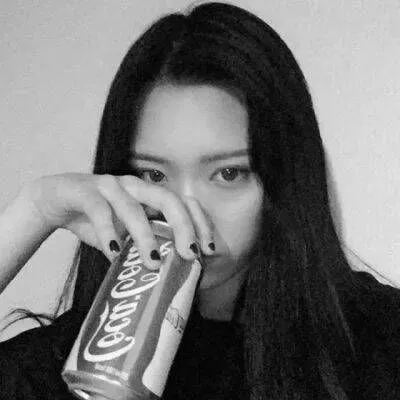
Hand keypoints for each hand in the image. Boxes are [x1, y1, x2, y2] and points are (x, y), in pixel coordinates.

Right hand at [19, 173, 214, 266]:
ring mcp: (110, 186)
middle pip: (168, 199)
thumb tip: (166, 276)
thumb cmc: (96, 219)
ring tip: (154, 262)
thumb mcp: (124, 234)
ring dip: (145, 236)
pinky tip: (114, 252)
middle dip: (184, 226)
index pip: (183, 202)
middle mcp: (134, 186)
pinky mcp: (84, 191)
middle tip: (191, 254)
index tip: (209, 250)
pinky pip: (98, 211)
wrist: (54, 201)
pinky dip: (108, 232)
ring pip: (133, 207)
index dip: (200, 222)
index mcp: (148, 195)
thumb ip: (141, 248)